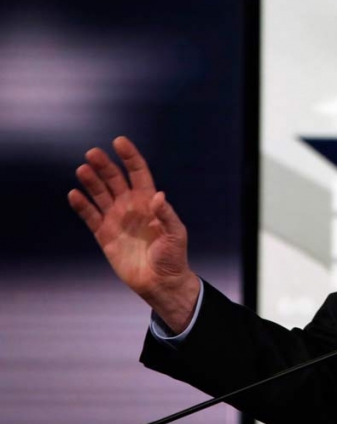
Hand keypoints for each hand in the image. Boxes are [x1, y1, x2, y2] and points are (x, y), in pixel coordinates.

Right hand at [68, 136, 198, 332]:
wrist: (160, 282)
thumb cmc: (173, 256)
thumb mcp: (176, 234)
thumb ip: (167, 215)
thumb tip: (158, 196)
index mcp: (150, 201)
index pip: (138, 173)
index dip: (129, 157)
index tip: (119, 141)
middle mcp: (131, 206)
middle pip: (115, 180)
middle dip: (105, 166)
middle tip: (92, 153)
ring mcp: (116, 219)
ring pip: (100, 194)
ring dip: (91, 181)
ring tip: (82, 169)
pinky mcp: (104, 235)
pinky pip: (90, 216)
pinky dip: (82, 205)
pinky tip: (74, 194)